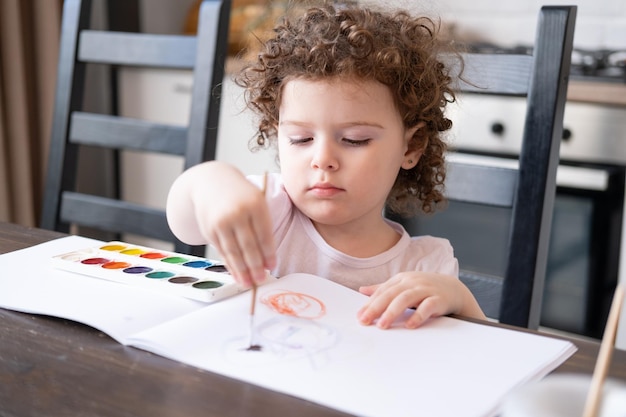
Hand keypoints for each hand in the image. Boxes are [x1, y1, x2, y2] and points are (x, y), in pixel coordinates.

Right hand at [166, 162, 275, 286]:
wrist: (211, 182)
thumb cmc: (240, 195)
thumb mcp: (256, 201)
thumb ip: (262, 225)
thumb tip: (267, 258)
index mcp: (255, 204)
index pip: (264, 234)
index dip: (269, 253)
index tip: (272, 266)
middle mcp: (237, 213)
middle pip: (248, 245)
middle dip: (255, 266)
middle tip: (261, 279)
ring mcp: (221, 222)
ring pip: (233, 251)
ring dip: (242, 270)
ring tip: (248, 283)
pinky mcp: (209, 230)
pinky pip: (222, 251)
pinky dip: (230, 265)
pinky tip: (237, 274)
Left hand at [357, 272, 484, 328]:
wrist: (453, 289)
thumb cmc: (424, 289)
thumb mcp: (403, 286)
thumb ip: (383, 289)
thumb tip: (362, 290)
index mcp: (401, 280)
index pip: (382, 291)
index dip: (370, 303)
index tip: (359, 316)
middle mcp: (412, 282)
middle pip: (391, 294)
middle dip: (376, 308)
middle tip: (365, 321)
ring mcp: (425, 289)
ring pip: (406, 298)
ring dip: (393, 312)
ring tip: (383, 325)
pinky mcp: (438, 299)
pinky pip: (427, 306)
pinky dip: (418, 315)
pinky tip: (410, 325)